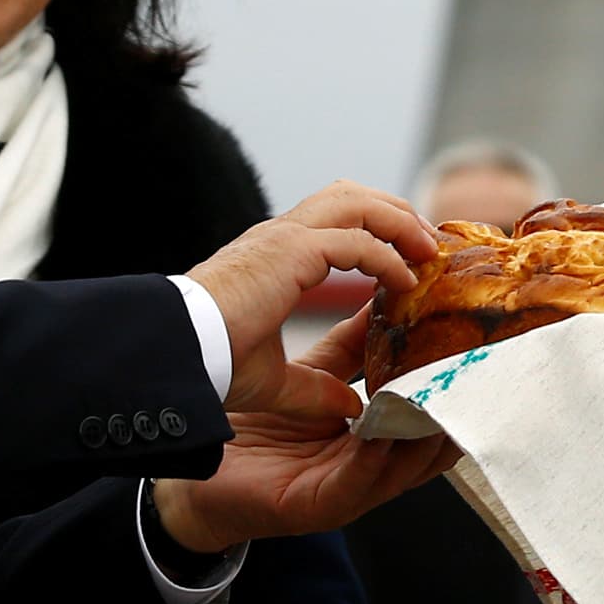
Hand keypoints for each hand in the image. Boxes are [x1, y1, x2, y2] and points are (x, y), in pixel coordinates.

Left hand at [153, 314, 465, 550]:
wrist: (196, 479)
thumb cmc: (255, 435)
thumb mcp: (313, 384)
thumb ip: (352, 353)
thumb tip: (386, 303)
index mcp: (372, 443)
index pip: (427, 421)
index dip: (454, 393)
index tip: (476, 356)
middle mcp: (368, 472)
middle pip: (429, 449)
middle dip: (457, 418)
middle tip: (481, 381)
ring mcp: (347, 494)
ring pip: (404, 470)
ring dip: (426, 440)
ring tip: (445, 405)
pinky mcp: (317, 508)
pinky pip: (355, 483)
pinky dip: (373, 459)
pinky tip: (384, 432)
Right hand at [190, 181, 437, 419]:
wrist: (175, 354)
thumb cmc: (207, 364)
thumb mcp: (272, 380)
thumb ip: (313, 390)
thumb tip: (349, 407)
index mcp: (275, 256)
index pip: (334, 219)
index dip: (376, 229)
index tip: (409, 257)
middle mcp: (280, 237)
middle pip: (351, 196)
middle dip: (395, 212)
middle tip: (429, 244)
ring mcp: (284, 240)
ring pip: (357, 201)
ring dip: (398, 221)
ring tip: (427, 251)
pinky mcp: (290, 254)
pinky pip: (356, 242)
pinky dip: (386, 257)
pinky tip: (404, 283)